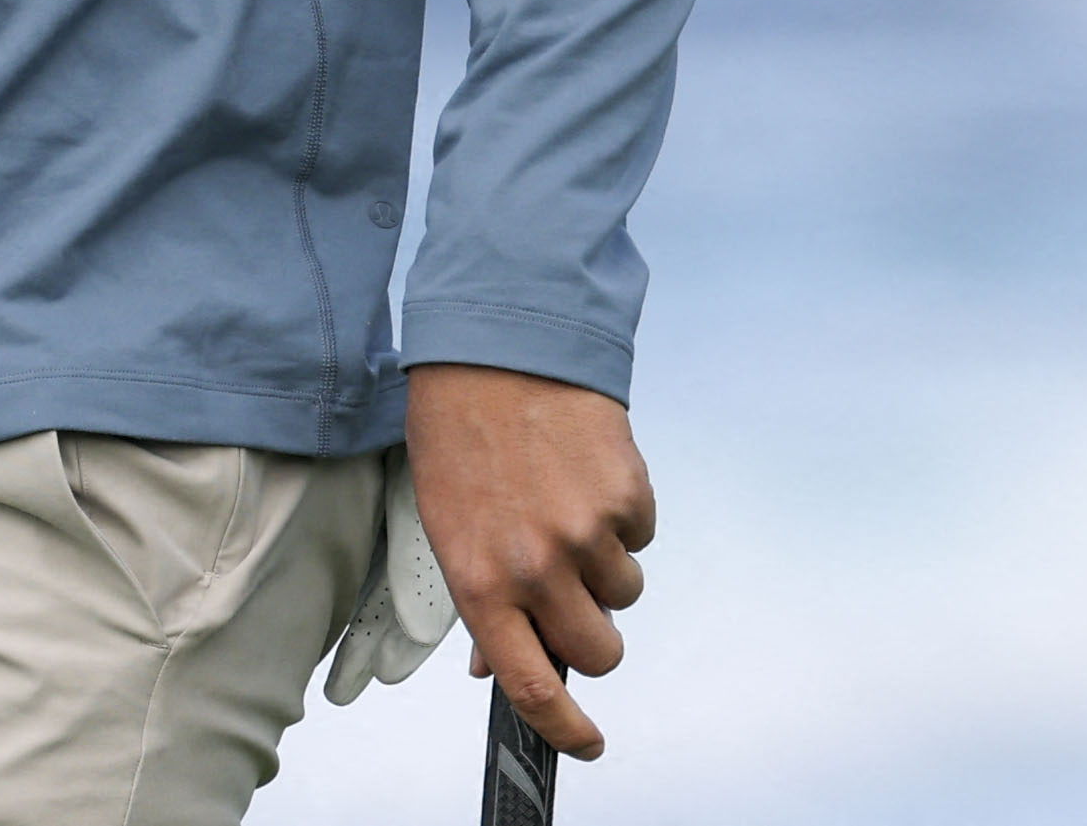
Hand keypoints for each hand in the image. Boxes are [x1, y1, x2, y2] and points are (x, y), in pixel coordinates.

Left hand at [403, 362, 656, 759]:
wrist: (498, 343)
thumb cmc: (459, 431)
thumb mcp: (446, 521)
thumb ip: (478, 597)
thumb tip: (498, 663)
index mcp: (480, 581)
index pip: (530, 685)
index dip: (564, 729)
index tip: (587, 743)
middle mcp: (534, 568)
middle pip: (598, 652)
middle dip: (593, 634)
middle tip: (574, 592)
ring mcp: (585, 533)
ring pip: (625, 592)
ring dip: (605, 565)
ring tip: (565, 503)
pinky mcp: (626, 495)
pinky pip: (641, 535)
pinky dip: (621, 516)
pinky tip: (583, 472)